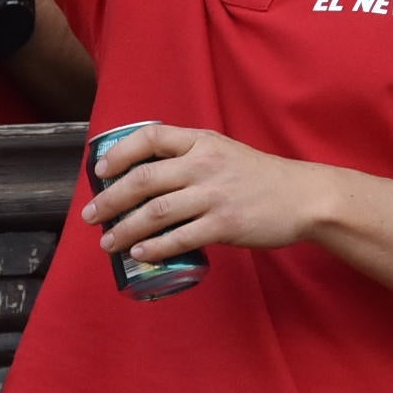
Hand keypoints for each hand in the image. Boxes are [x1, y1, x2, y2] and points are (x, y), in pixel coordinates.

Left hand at [82, 123, 334, 262]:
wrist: (302, 197)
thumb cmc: (260, 176)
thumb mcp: (224, 152)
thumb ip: (191, 157)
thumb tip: (147, 176)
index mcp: (202, 141)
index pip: (151, 137)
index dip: (120, 153)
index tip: (100, 171)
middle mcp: (204, 164)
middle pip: (144, 180)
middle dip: (110, 200)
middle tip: (90, 217)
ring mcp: (214, 195)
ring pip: (156, 213)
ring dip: (125, 230)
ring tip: (108, 242)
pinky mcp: (225, 225)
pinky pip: (181, 238)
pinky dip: (155, 248)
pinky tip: (140, 254)